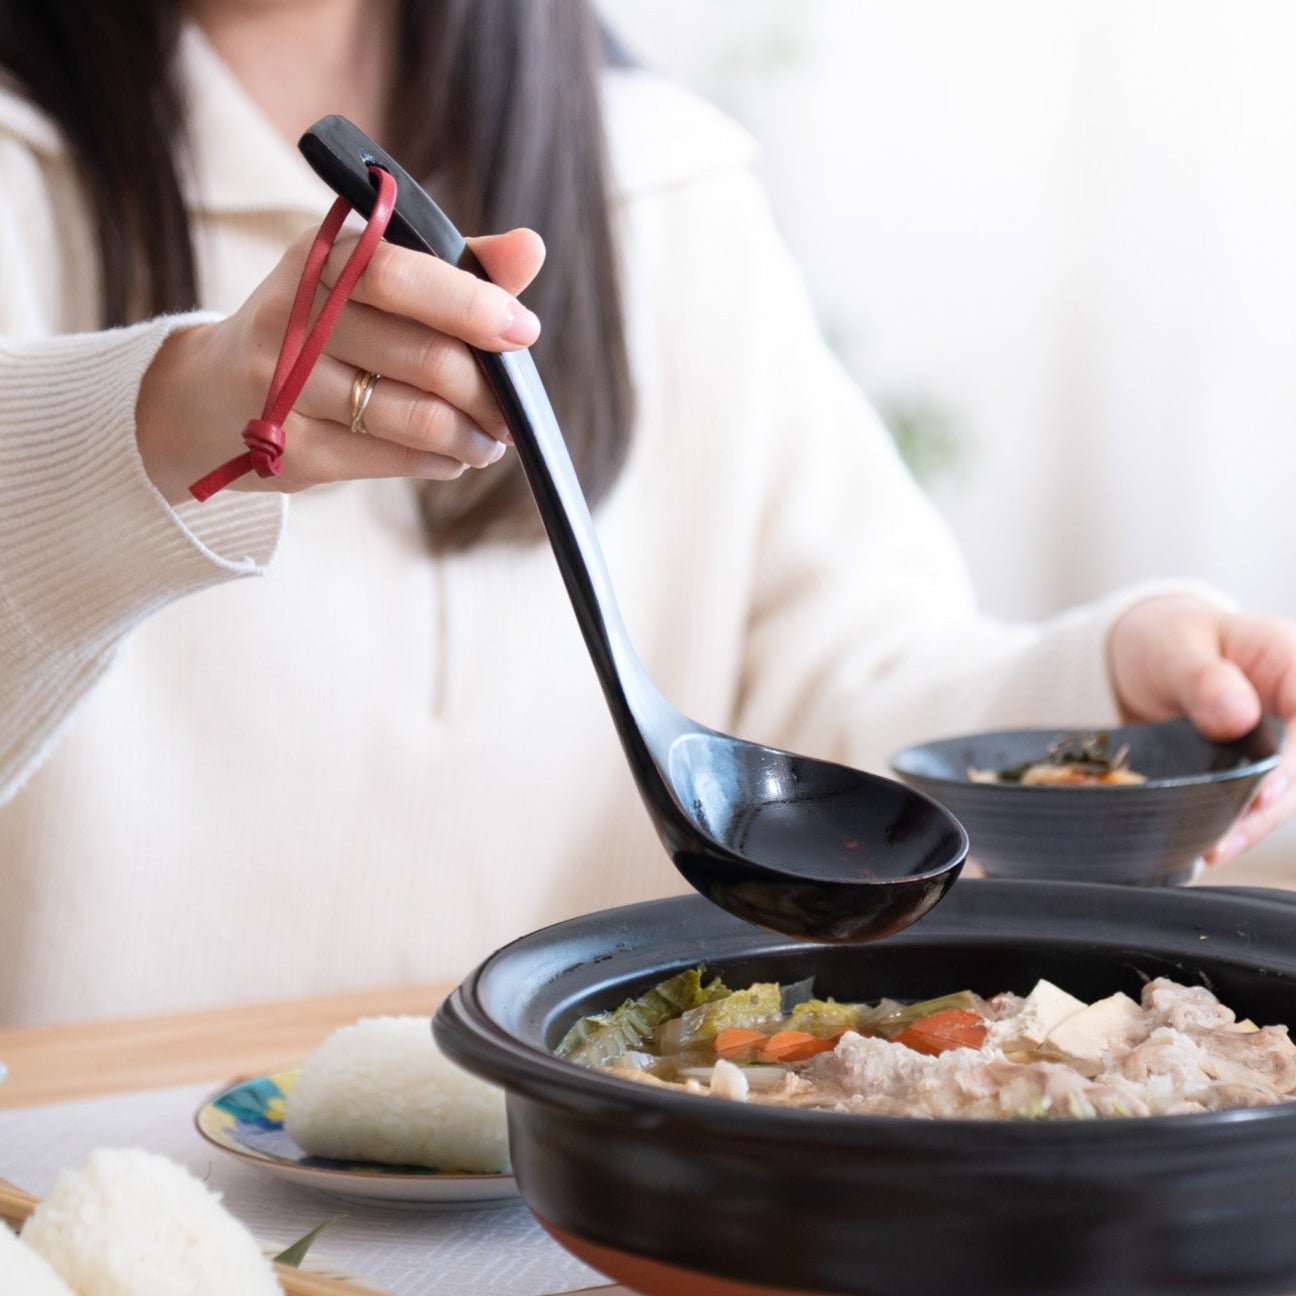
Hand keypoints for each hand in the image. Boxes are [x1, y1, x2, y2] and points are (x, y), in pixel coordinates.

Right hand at [136, 227, 545, 502]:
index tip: (524, 331)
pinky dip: (437, 461)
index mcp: (318, 259)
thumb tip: (530, 249)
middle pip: (421, 357)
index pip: (399, 274)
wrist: (210, 392)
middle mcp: (292, 316)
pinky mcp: (286, 448)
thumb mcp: (369, 280)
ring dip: (469, 436)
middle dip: (485, 391)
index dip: (471, 305)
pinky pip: (388, 459)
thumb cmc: (316, 326)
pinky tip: (451, 457)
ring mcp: (283, 386)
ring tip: (489, 440)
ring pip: (411, 417)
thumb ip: (450, 266)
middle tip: (513, 413)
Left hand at [1107, 594, 1295, 863]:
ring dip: (1250, 825)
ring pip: (1283, 793)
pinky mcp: (1252, 767)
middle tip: (1226, 838)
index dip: (1294, 761)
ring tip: (1212, 851)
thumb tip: (1236, 716)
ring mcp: (1277, 741)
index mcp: (1290, 665)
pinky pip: (1255, 801)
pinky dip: (1234, 824)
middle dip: (1269, 805)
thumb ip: (1204, 679)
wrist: (1143, 655)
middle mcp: (1292, 708)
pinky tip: (1207, 848)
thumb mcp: (1176, 647)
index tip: (1266, 793)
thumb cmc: (1166, 639)